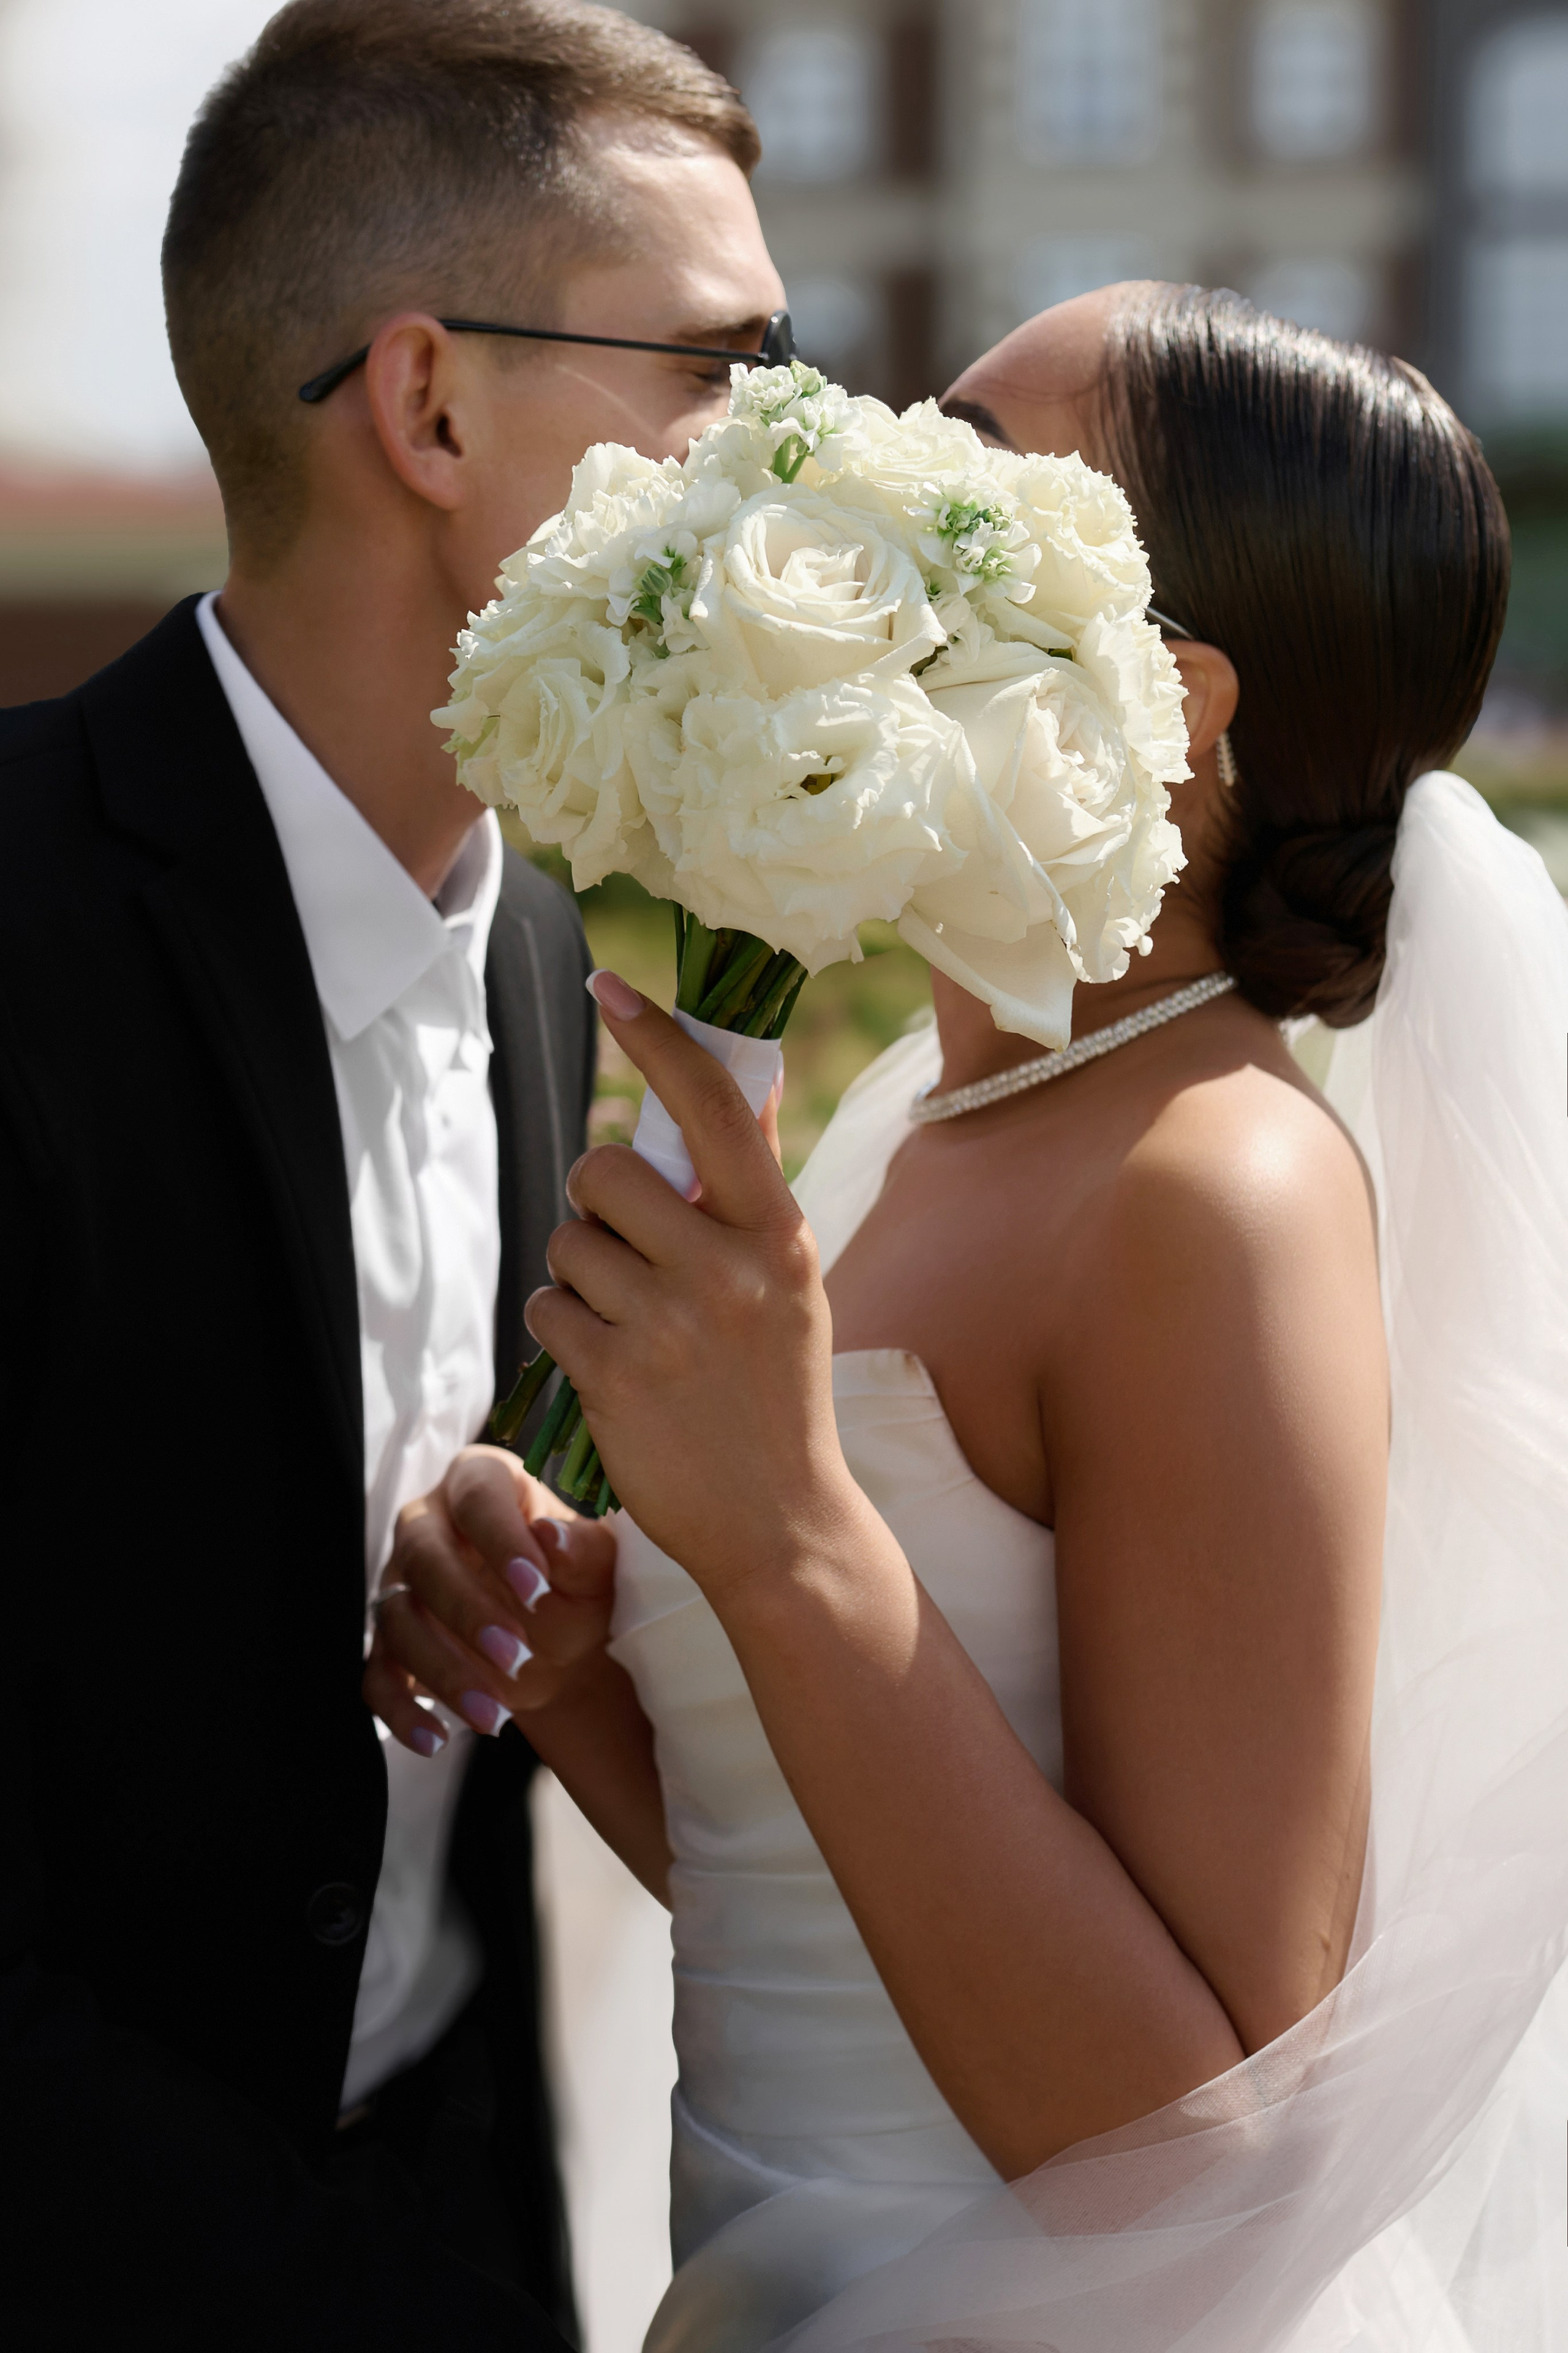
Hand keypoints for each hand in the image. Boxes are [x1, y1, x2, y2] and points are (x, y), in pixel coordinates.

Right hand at [364, 1447, 617, 1750]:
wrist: (564, 1641)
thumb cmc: (580, 1584)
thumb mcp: (598, 1565)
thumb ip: (580, 1548)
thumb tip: (550, 1537)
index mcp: (481, 1483)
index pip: (478, 1499)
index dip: (502, 1541)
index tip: (538, 1589)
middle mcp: (428, 1524)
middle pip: (422, 1555)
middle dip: (466, 1610)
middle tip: (516, 1656)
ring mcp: (402, 1583)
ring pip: (396, 1618)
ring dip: (441, 1669)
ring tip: (492, 1715)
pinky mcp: (390, 1641)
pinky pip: (376, 1674)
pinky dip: (400, 1709)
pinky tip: (436, 1739)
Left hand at [527, 974, 869, 1598]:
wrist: (780, 1521)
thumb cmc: (778, 1384)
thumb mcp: (790, 1276)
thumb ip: (753, 1178)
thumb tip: (745, 1064)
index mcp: (779, 1232)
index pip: (713, 1106)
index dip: (656, 1038)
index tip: (607, 985)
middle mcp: (728, 1268)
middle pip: (604, 1170)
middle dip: (596, 1200)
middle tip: (628, 1246)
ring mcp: (669, 1324)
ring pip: (568, 1241)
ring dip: (581, 1273)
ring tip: (631, 1321)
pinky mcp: (612, 1376)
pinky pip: (547, 1307)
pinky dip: (565, 1329)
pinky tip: (611, 1365)